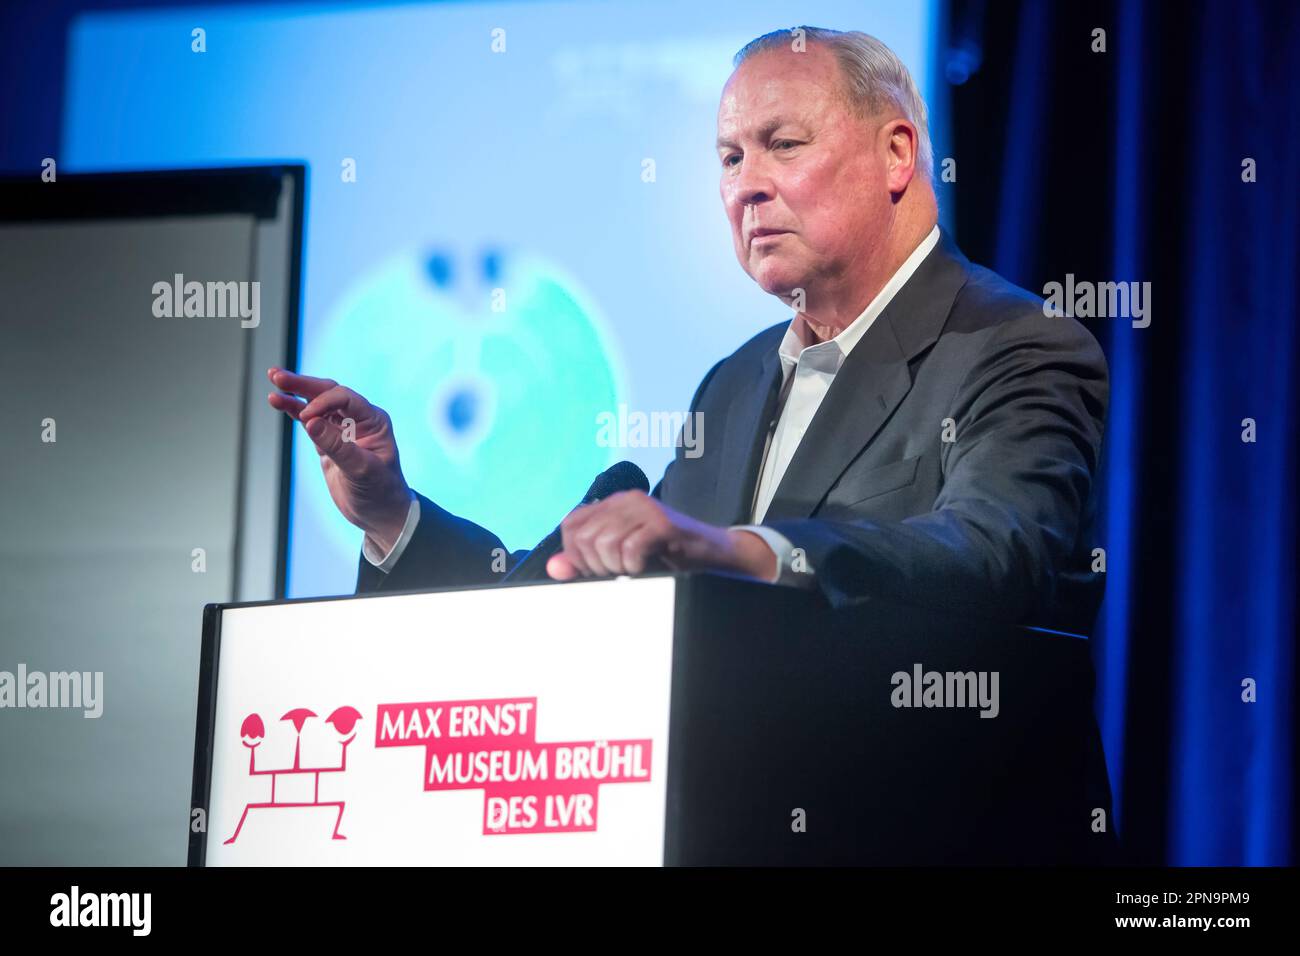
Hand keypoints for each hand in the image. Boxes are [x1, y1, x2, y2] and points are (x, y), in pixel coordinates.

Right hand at [266, 368, 411, 550]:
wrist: (380, 514)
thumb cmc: (380, 492)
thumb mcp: (361, 470)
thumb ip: (336, 446)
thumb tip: (310, 421)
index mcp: (374, 421)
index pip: (345, 398)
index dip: (323, 403)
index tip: (305, 418)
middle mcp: (359, 420)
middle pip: (328, 393)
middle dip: (303, 384)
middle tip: (277, 376)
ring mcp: (342, 430)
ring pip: (316, 405)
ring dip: (295, 394)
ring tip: (273, 379)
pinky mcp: (328, 442)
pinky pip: (309, 421)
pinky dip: (294, 411)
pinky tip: (279, 401)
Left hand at [544, 489, 777, 582]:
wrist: (717, 555)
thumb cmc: (669, 559)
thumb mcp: (622, 560)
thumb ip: (587, 561)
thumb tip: (554, 567)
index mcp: (613, 505)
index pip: (571, 525)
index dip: (575, 555)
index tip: (594, 572)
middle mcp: (626, 500)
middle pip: (583, 537)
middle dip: (594, 566)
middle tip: (617, 575)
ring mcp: (645, 508)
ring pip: (604, 543)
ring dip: (615, 568)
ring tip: (632, 572)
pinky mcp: (664, 523)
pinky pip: (630, 547)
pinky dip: (633, 566)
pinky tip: (644, 568)